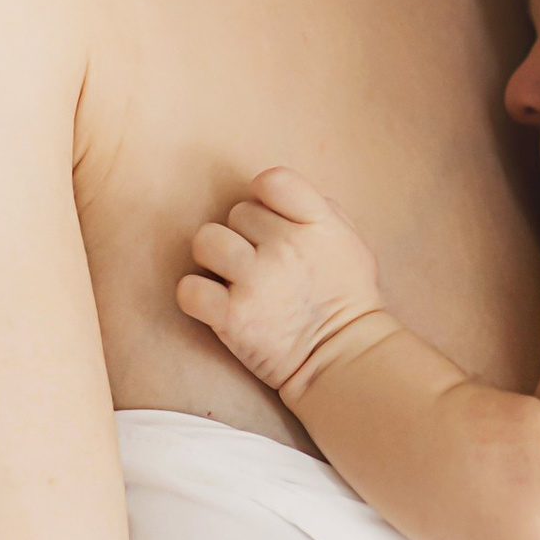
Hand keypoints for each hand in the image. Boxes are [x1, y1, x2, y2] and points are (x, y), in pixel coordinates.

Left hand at [177, 170, 389, 399]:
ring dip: (215, 259)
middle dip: (246, 237)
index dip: (264, 197)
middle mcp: (286, 245)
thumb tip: (277, 194)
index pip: (272, 180)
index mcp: (317, 222)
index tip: (272, 221)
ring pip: (206, 240)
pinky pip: (189, 288)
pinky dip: (196, 296)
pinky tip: (215, 305)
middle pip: (237, 213)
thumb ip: (317, 210)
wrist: (345, 359)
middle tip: (265, 267)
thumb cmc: (347, 299)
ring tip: (235, 280)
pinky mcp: (232, 316)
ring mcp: (257, 280)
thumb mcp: (349, 242)